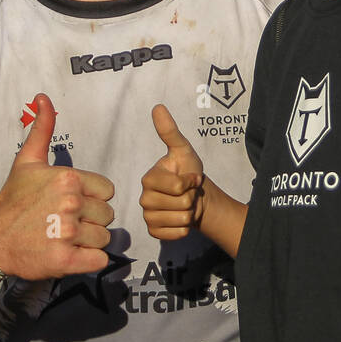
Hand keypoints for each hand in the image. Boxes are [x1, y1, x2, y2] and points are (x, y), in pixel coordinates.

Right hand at [0, 94, 115, 279]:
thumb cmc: (14, 199)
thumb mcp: (27, 161)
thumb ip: (42, 129)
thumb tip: (43, 96)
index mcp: (68, 179)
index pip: (108, 192)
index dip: (93, 199)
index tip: (71, 203)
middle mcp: (70, 204)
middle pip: (107, 216)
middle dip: (91, 221)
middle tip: (64, 222)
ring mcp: (67, 233)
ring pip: (104, 239)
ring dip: (88, 242)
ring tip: (63, 238)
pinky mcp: (65, 261)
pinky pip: (99, 260)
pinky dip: (88, 261)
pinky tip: (69, 254)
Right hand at [140, 104, 205, 240]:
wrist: (196, 198)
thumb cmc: (189, 172)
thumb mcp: (183, 151)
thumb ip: (170, 132)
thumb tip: (158, 107)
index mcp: (148, 178)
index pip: (177, 186)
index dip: (191, 182)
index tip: (192, 178)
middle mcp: (144, 198)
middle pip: (181, 202)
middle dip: (192, 197)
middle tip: (188, 193)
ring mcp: (148, 217)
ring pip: (180, 219)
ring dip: (190, 212)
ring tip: (185, 205)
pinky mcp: (155, 232)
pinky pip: (177, 234)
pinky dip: (185, 228)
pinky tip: (182, 219)